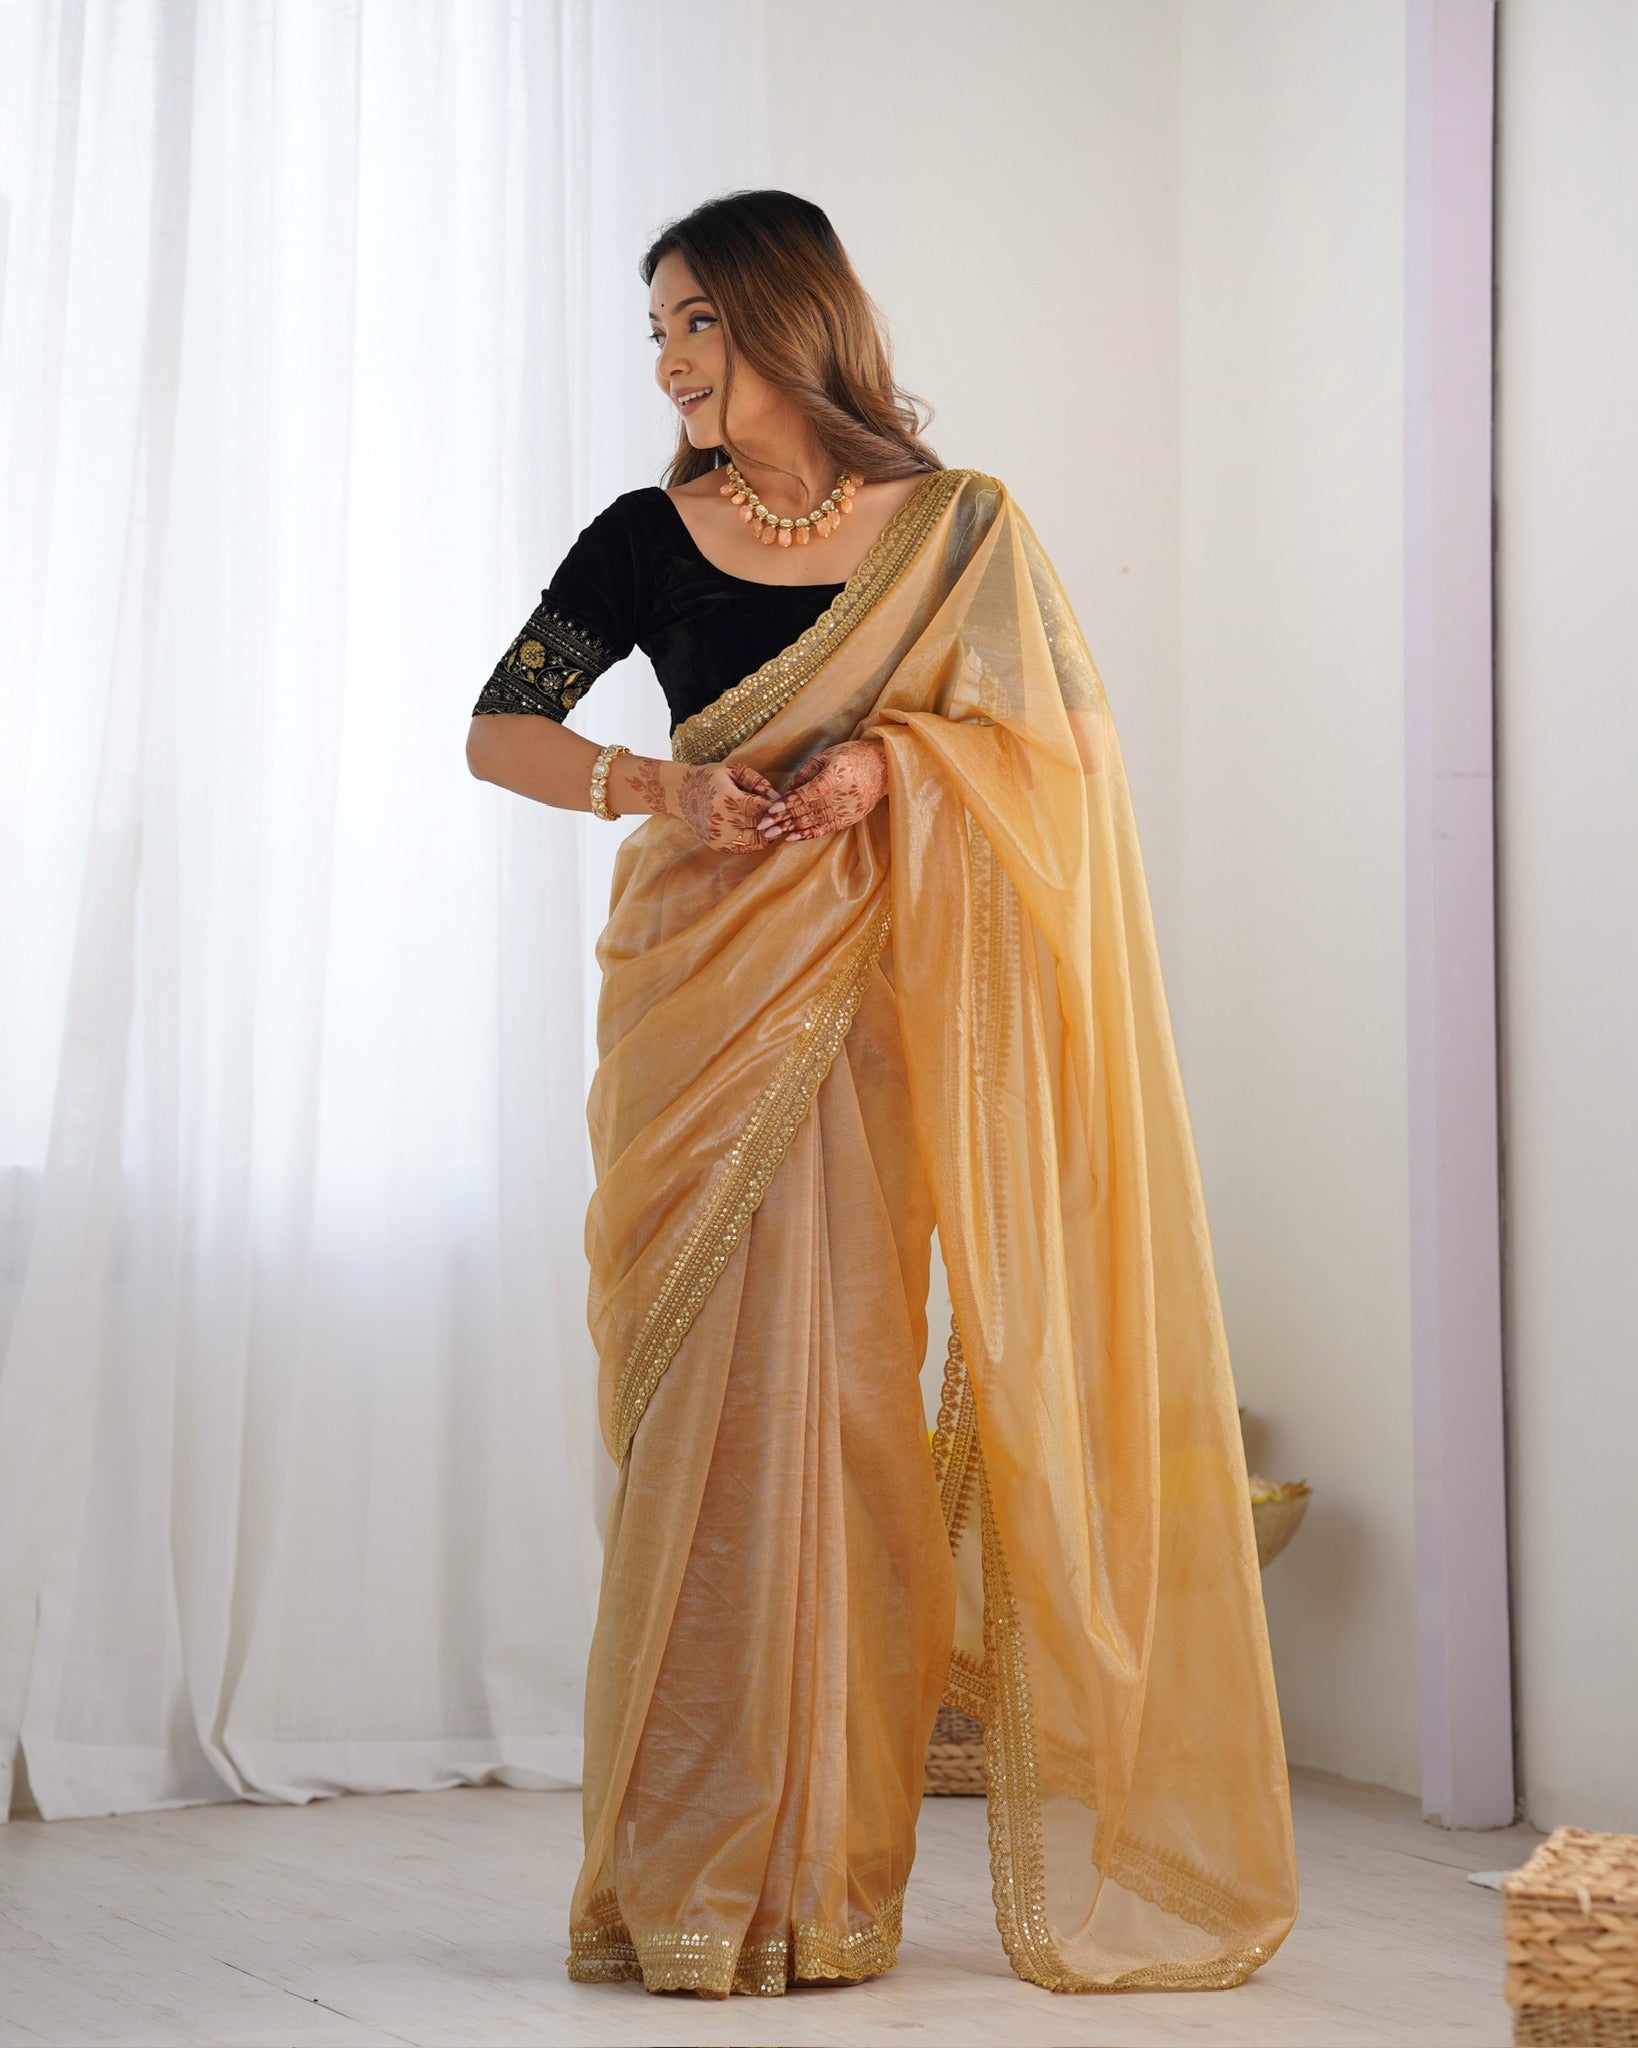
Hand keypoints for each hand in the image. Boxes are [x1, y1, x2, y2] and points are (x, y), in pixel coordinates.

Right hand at [671, 759, 777, 851]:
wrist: (680, 793)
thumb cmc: (710, 777)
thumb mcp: (733, 770)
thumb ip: (757, 781)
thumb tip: (777, 797)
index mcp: (726, 797)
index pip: (759, 808)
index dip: (775, 808)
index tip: (781, 805)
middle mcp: (721, 819)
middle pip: (759, 826)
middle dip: (774, 822)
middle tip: (783, 818)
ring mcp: (718, 834)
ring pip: (754, 842)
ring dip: (767, 835)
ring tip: (772, 825)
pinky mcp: (716, 844)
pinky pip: (743, 849)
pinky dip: (754, 842)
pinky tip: (757, 832)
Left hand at [756, 739, 887, 841]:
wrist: (884, 767)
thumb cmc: (853, 756)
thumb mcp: (829, 754)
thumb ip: (808, 771)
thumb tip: (790, 788)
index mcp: (837, 774)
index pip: (809, 792)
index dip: (789, 801)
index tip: (771, 809)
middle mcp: (842, 794)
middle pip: (808, 809)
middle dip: (783, 819)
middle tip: (763, 827)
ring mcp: (848, 808)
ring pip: (815, 821)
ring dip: (791, 828)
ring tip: (772, 834)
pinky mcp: (851, 818)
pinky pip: (827, 828)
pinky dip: (809, 834)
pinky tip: (792, 837)